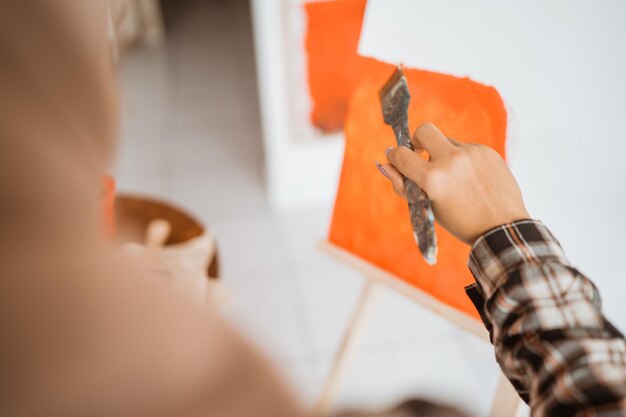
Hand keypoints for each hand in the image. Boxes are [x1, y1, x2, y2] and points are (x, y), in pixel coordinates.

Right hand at [378, 123, 528, 244]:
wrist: (503, 228)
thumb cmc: (462, 223)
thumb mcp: (428, 208)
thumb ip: (404, 186)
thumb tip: (384, 165)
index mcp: (433, 179)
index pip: (401, 155)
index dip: (394, 156)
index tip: (396, 159)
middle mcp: (451, 160)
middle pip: (424, 130)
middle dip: (417, 140)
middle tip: (420, 153)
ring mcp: (472, 153)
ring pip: (448, 142)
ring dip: (444, 155)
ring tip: (455, 180)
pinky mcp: (487, 152)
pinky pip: (466, 148)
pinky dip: (463, 160)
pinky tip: (471, 179)